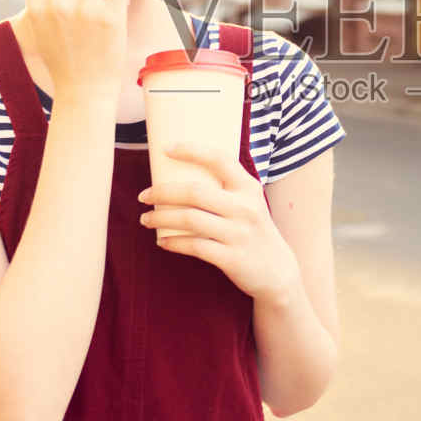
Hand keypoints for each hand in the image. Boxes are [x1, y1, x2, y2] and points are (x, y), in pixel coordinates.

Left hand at [137, 143, 301, 304]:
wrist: (277, 272)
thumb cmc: (253, 231)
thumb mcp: (249, 204)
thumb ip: (226, 189)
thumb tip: (181, 174)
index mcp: (249, 188)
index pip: (219, 159)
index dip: (191, 151)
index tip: (167, 149)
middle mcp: (245, 208)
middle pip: (195, 192)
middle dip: (162, 192)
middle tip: (144, 195)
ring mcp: (238, 234)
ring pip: (190, 219)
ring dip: (161, 218)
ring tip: (145, 219)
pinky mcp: (231, 258)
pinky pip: (194, 246)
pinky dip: (173, 242)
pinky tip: (162, 241)